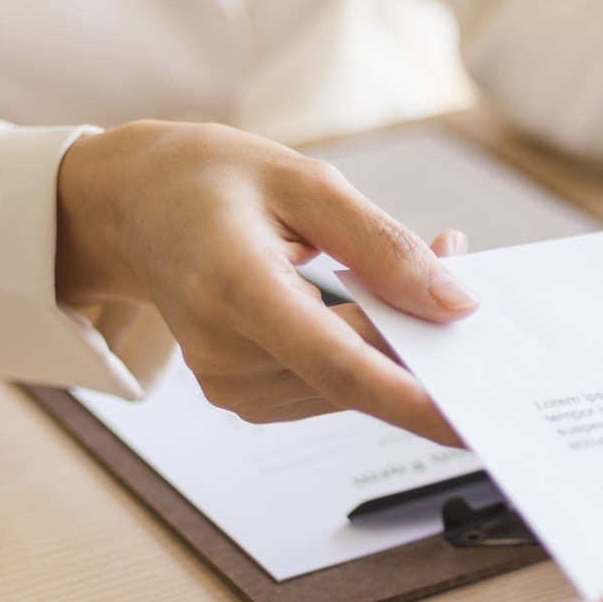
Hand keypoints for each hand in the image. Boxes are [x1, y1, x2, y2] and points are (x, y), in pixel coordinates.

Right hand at [55, 120, 470, 440]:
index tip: (466, 419)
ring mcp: (231, 385)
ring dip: (394, 337)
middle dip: (421, 334)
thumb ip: (385, 246)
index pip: (336, 361)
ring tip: (395, 262)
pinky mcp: (244, 398)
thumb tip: (457, 305)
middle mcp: (225, 354)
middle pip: (356, 373)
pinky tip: (362, 299)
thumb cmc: (214, 182)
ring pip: (352, 383)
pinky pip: (333, 384)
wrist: (136, 209)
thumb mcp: (307, 183)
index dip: (407, 396)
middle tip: (456, 258)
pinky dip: (364, 348)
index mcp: (234, 287)